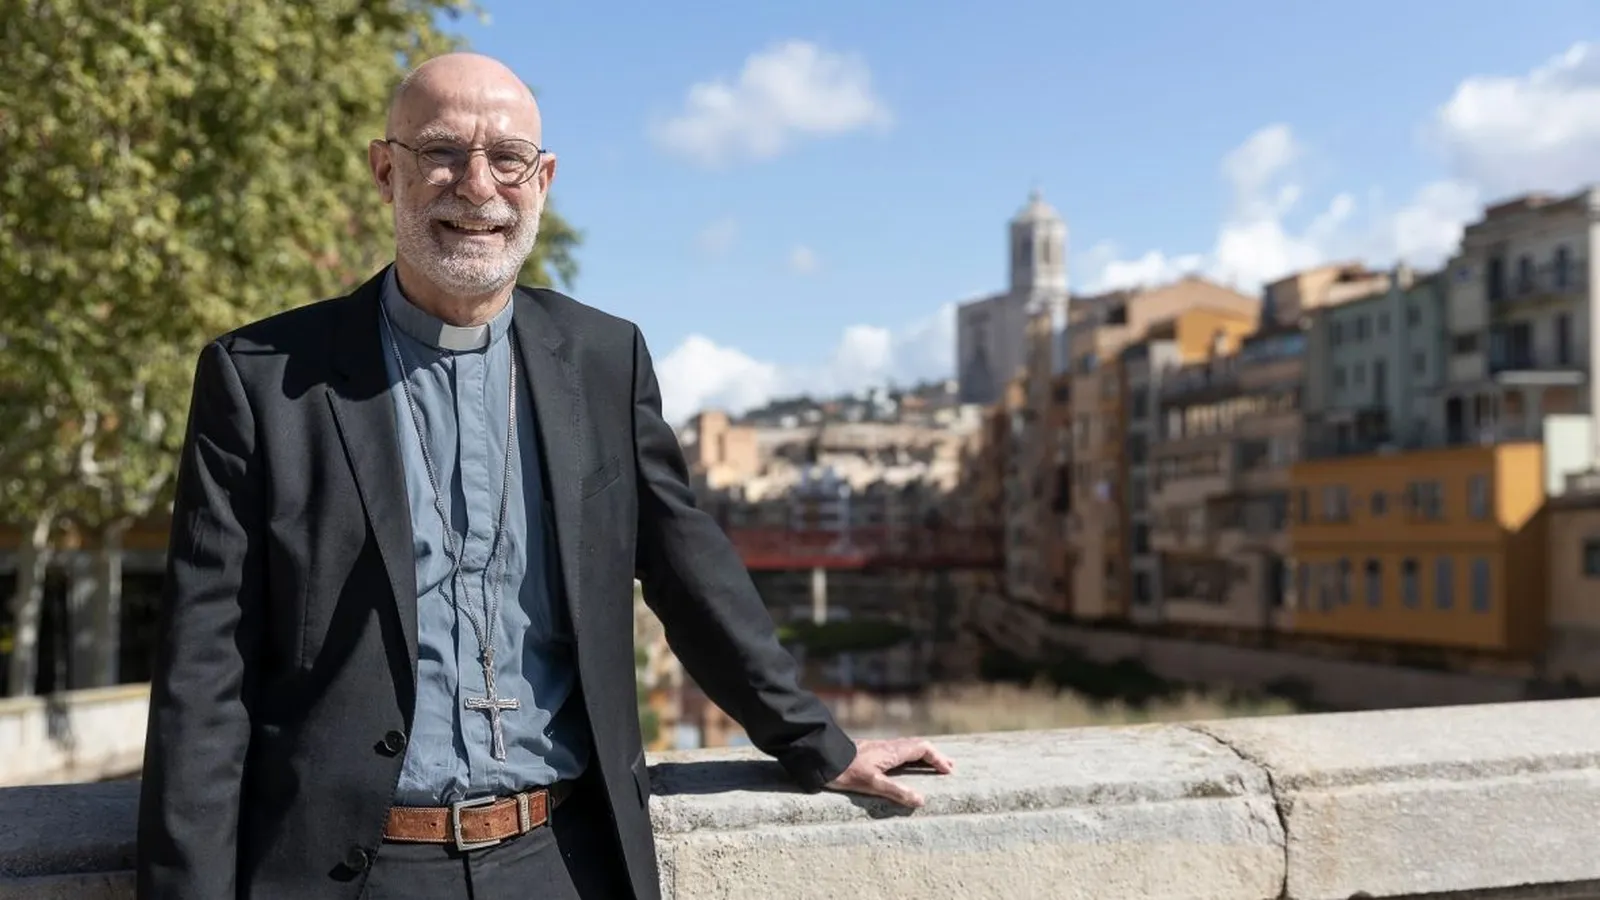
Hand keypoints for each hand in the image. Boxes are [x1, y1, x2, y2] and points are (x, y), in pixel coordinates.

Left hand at [823, 737, 955, 807]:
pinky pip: (899, 751)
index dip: (937, 758)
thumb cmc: (847, 771)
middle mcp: (889, 746)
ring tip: (932, 766)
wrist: (824, 758)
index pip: (922, 749)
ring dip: (923, 756)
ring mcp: (880, 748)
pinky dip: (911, 757)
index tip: (947, 771)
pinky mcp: (872, 752)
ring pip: (908, 747)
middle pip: (918, 746)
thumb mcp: (873, 784)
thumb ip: (897, 792)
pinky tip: (906, 766)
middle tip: (947, 767)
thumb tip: (921, 800)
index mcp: (893, 751)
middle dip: (934, 756)